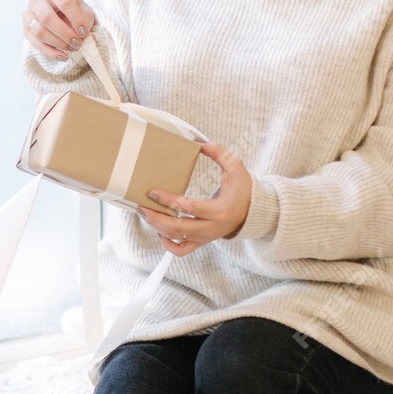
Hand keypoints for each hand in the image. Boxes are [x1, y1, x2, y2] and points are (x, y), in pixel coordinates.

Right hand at [22, 0, 95, 60]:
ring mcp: (28, 14)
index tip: (84, 32)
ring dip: (58, 43)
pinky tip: (63, 56)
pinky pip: (35, 43)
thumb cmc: (72, 9)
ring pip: (39, 32)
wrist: (59, 13)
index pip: (64, 2)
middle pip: (47, 17)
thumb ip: (85, 21)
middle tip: (77, 43)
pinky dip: (51, 52)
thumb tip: (85, 37)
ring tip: (72, 48)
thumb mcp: (83, 10)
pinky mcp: (25, 29)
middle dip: (65, 34)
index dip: (76, 19)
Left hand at [139, 142, 253, 255]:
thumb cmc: (243, 189)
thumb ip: (218, 153)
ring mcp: (205, 237)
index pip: (189, 208)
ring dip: (157, 228)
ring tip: (145, 213)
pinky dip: (167, 245)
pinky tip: (159, 231)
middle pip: (178, 228)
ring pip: (176, 239)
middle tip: (141, 206)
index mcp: (219, 210)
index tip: (153, 192)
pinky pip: (181, 251)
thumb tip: (199, 142)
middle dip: (156, 218)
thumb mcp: (235, 167)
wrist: (251, 212)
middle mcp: (211, 228)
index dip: (169, 201)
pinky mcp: (202, 242)